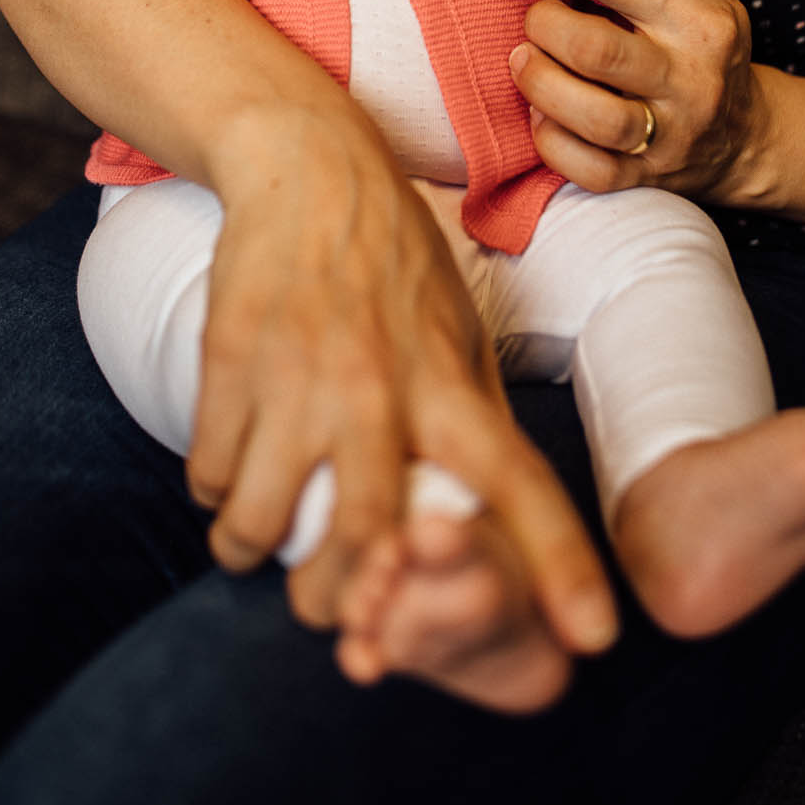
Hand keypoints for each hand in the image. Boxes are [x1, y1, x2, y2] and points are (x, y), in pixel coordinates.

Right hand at [185, 98, 618, 659]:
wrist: (306, 167)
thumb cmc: (392, 258)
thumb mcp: (456, 331)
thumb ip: (470, 418)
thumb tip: (493, 511)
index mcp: (448, 384)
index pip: (518, 485)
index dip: (560, 565)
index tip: (594, 637)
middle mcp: (379, 393)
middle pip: (365, 550)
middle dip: (344, 604)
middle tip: (336, 609)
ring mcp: (299, 380)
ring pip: (261, 527)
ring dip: (252, 547)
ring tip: (255, 534)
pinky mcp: (231, 362)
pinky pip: (210, 475)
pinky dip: (215, 489)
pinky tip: (231, 464)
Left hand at [504, 0, 768, 205]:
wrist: (742, 139)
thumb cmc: (710, 48)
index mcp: (700, 24)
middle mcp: (687, 80)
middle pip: (599, 52)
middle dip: (547, 28)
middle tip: (532, 20)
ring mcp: (667, 135)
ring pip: (594, 117)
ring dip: (542, 85)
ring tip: (524, 62)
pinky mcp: (643, 179)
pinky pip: (588, 170)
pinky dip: (552, 141)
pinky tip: (542, 114)